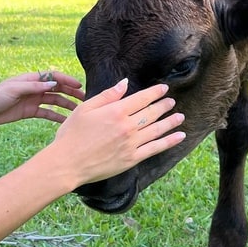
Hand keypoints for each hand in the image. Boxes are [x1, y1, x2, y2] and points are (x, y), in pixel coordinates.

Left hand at [0, 70, 84, 125]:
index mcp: (31, 79)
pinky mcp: (30, 112)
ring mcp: (33, 100)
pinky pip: (47, 113)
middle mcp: (34, 88)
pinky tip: (66, 121)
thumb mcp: (15, 89)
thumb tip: (53, 84)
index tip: (78, 86)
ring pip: (54, 101)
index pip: (53, 76)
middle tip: (84, 99)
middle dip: (71, 92)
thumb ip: (34, 87)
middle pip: (57, 88)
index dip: (66, 80)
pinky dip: (56, 117)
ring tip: (78, 111)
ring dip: (66, 105)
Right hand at [50, 79, 184, 186]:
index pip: (141, 98)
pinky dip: (169, 141)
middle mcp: (127, 126)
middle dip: (163, 105)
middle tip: (171, 101)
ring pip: (157, 129)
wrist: (68, 163)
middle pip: (151, 113)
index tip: (164, 88)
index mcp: (116, 111)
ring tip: (180, 116)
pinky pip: (155, 148)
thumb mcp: (85, 109)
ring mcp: (132, 143)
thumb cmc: (71, 135)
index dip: (154, 92)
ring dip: (171, 121)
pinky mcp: (132, 159)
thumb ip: (107, 95)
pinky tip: (179, 136)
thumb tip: (124, 83)